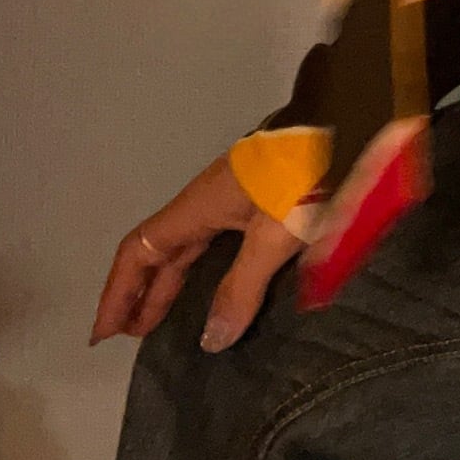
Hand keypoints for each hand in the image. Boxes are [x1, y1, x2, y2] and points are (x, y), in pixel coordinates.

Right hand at [90, 153, 304, 352]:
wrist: (354, 118)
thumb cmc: (310, 175)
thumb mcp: (275, 234)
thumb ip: (243, 287)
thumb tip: (209, 341)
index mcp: (200, 203)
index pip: (139, 250)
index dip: (118, 292)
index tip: (104, 335)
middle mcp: (213, 197)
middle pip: (165, 250)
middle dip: (146, 294)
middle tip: (135, 338)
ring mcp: (243, 194)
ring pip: (197, 245)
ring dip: (179, 282)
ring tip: (174, 322)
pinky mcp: (273, 194)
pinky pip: (225, 240)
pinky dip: (214, 269)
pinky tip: (227, 287)